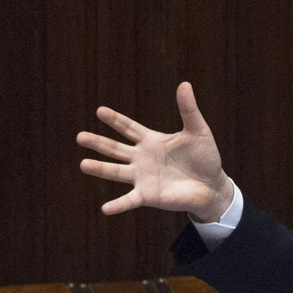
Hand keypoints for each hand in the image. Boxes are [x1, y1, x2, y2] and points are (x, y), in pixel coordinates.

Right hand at [77, 81, 234, 220]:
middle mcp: (141, 158)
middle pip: (115, 148)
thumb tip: (185, 84)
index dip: (114, 120)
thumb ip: (188, 110)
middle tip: (79, 137)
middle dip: (98, 142)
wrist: (213, 185)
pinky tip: (105, 209)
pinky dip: (117, 205)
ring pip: (116, 172)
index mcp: (151, 140)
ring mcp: (142, 177)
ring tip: (83, 165)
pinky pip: (129, 200)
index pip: (128, 128)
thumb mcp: (197, 131)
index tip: (99, 111)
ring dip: (100, 169)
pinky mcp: (148, 195)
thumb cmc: (205, 157)